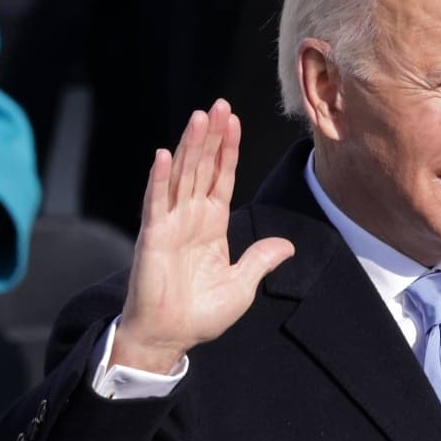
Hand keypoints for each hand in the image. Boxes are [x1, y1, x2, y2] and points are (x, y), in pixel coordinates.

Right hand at [114, 99, 293, 372]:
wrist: (172, 336)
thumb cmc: (201, 314)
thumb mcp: (243, 285)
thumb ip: (261, 260)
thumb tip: (287, 246)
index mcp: (212, 226)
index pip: (221, 179)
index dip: (229, 150)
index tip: (235, 121)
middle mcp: (190, 218)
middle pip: (203, 168)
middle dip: (212, 137)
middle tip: (219, 105)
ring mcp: (170, 224)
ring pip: (182, 176)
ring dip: (190, 146)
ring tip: (199, 116)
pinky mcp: (153, 237)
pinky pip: (157, 202)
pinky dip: (160, 179)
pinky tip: (165, 155)